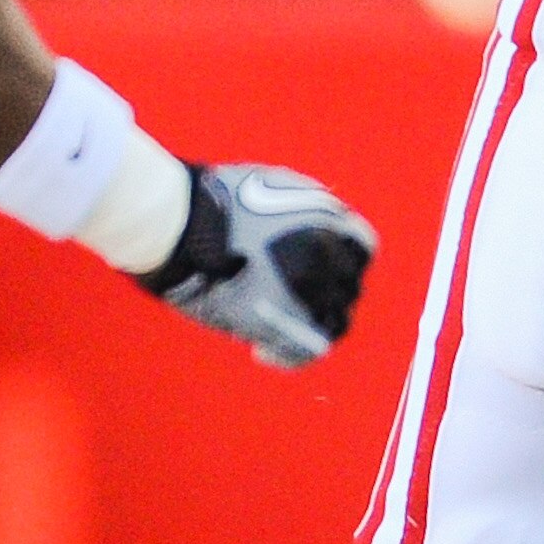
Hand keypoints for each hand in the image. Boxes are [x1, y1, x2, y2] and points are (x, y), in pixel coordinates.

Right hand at [136, 163, 379, 368]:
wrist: (182, 227)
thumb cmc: (215, 202)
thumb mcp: (273, 186)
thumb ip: (303, 210)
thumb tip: (315, 230)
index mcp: (329, 222)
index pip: (361, 249)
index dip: (343, 259)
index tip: (325, 266)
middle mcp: (329, 259)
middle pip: (348, 288)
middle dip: (326, 294)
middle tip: (296, 299)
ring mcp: (311, 294)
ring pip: (333, 322)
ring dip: (310, 325)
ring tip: (278, 329)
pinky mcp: (285, 327)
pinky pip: (303, 352)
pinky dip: (286, 357)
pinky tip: (261, 352)